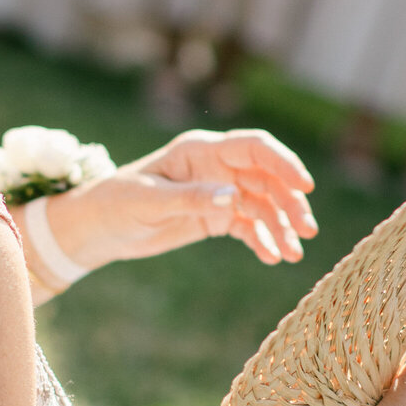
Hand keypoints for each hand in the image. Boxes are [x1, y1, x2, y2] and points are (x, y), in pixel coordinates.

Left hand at [46, 128, 317, 271]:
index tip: (305, 187)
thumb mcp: (149, 202)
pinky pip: (248, 226)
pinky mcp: (216, 217)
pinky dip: (262, 240)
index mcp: (200, 151)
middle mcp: (216, 167)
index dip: (283, 162)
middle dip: (289, 203)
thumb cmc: (116, 203)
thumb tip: (234, 198)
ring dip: (281, 227)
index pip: (253, 148)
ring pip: (262, 205)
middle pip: (266, 179)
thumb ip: (192, 199)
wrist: (99, 227)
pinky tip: (272, 257)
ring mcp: (218, 192)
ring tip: (292, 254)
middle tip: (306, 231)